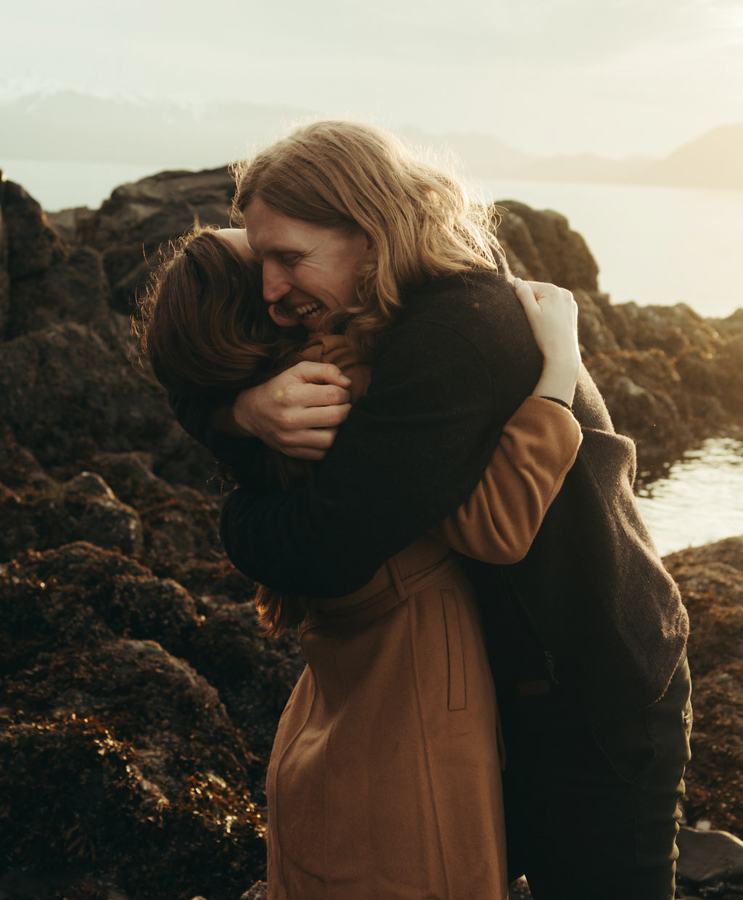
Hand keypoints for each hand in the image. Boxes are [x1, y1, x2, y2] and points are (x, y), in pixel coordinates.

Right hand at [232, 362, 351, 459]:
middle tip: (342, 405)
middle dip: (346, 409)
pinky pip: (322, 454)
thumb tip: (347, 383)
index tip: (341, 392)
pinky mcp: (292, 452)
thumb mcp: (298, 371)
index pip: (334, 395)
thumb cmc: (281, 388)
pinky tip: (325, 431)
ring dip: (339, 428)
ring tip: (334, 419)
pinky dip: (329, 443)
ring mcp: (290, 438)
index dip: (344, 392)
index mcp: (291, 395)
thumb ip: (325, 370)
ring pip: (331, 439)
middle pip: (335, 417)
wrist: (253, 412)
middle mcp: (290, 418)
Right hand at [514, 279, 581, 406]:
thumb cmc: (545, 335)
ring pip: (547, 300)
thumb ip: (523, 294)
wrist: (563, 354)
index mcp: (552, 289)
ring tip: (542, 325)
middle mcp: (564, 292)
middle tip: (534, 322)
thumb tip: (517, 281)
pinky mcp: (572, 311)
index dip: (521, 300)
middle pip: (538, 293)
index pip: (527, 286)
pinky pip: (555, 307)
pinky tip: (550, 325)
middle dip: (532, 304)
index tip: (525, 315)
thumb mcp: (530, 313)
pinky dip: (550, 313)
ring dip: (541, 308)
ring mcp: (570, 301)